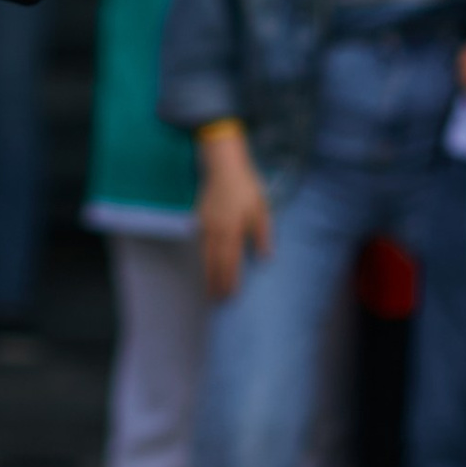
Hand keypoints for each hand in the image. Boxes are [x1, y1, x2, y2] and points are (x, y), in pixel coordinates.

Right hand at [198, 124, 273, 304]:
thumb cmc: (246, 187)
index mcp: (233, 231)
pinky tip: (204, 263)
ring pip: (205, 255)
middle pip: (215, 263)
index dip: (230, 280)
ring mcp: (205, 225)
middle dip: (216, 282)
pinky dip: (202, 257)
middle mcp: (216, 232)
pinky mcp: (200, 218)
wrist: (223, 166)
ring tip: (208, 288)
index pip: (230, 262)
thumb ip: (263, 234)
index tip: (230, 296)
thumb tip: (265, 257)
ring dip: (207, 273)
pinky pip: (201, 244)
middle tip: (216, 300)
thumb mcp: (261, 209)